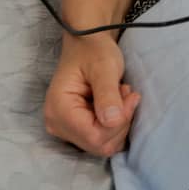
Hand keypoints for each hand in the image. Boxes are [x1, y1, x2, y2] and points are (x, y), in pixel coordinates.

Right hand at [44, 35, 141, 157]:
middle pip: (98, 144)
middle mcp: (57, 125)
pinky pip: (101, 139)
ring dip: (119, 122)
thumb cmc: (94, 51)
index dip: (118, 122)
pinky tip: (116, 103)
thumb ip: (107, 94)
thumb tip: (112, 121)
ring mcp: (66, 130)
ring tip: (121, 94)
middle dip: (120, 121)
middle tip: (126, 93)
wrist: (87, 44)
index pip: (94, 136)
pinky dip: (115, 124)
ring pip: (102, 144)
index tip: (130, 96)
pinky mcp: (76, 129)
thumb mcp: (104, 67)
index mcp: (59, 110)